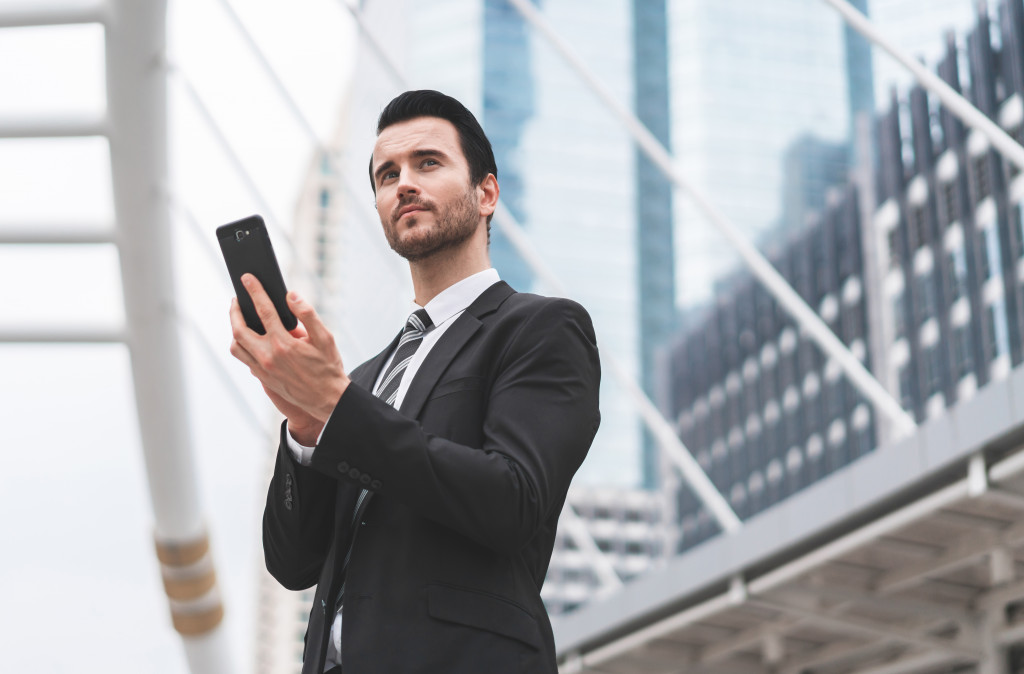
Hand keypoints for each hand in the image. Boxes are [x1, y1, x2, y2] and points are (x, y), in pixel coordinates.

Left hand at [229, 274, 349, 425]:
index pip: (263, 311)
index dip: (254, 291)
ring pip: (236, 346)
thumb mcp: (325, 338)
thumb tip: (291, 296)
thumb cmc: (328, 367)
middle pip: (239, 329)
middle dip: (234, 311)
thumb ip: (307, 314)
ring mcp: (263, 369)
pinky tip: (250, 339)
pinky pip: (244, 359)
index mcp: (283, 344)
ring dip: (234, 329)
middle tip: (237, 300)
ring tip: (240, 319)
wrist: (328, 399)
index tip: (247, 279)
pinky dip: (242, 345)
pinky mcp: (263, 378)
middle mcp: (268, 357)